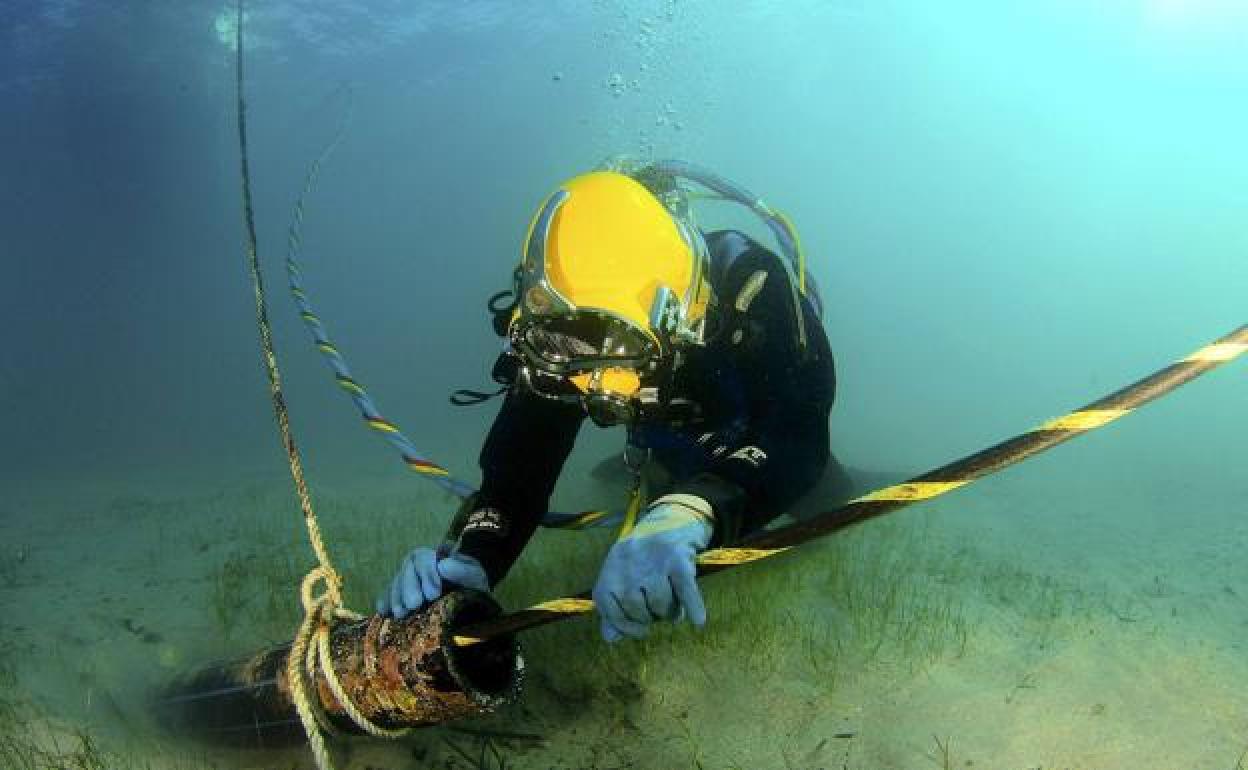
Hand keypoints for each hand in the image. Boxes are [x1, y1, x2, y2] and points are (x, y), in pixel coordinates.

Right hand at [376, 546, 488, 619]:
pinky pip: (387, 595)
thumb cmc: (473, 585)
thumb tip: (443, 566)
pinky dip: (384, 603)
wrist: (471, 600)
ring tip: (401, 614)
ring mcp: (407, 579)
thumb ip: (463, 571)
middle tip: (415, 605)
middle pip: (406, 570)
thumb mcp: (475, 577)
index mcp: (434, 556)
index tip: (433, 594)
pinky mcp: (400, 595)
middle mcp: (417, 565)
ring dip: (396, 598)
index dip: (426, 574)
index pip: (423, 558)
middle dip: (409, 588)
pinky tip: (384, 612)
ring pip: (395, 583)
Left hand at [592, 496, 712, 641]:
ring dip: (670, 612)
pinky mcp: (678, 558)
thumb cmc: (645, 555)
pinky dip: (693, 606)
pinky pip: (685, 590)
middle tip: (660, 613)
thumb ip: (614, 606)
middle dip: (650, 617)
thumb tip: (610, 638)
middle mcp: (628, 562)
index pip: (608, 607)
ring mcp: (653, 560)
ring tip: (676, 608)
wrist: (672, 518)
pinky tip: (698, 620)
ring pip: (660, 602)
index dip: (623, 624)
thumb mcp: (623, 575)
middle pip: (635, 607)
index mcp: (611, 567)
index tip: (640, 629)